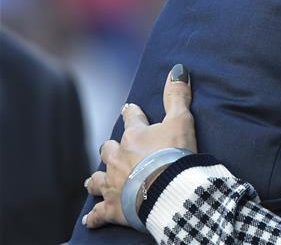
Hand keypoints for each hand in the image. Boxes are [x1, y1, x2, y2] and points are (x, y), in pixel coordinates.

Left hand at [84, 64, 197, 228]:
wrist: (167, 189)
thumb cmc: (175, 152)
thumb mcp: (182, 120)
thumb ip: (177, 96)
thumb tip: (177, 68)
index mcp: (135, 135)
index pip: (131, 118)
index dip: (131, 113)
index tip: (128, 109)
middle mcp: (118, 157)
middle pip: (108, 149)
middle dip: (109, 148)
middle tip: (111, 149)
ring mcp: (112, 182)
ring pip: (97, 179)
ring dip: (96, 179)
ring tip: (92, 181)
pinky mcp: (112, 207)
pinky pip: (99, 213)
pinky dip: (95, 216)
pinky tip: (91, 219)